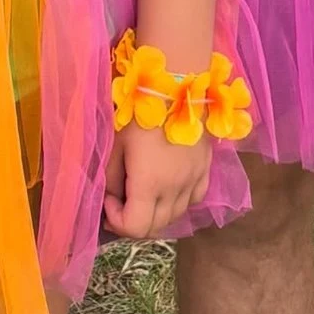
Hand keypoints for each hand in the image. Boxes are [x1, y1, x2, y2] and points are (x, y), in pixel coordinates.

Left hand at [103, 123, 212, 240]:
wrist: (176, 86)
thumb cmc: (139, 112)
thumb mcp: (115, 143)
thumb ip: (110, 177)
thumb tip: (112, 197)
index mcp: (150, 183)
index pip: (135, 227)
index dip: (117, 221)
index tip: (109, 199)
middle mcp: (175, 189)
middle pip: (155, 228)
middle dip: (133, 220)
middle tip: (120, 201)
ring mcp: (194, 181)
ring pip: (174, 217)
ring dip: (154, 214)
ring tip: (141, 194)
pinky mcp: (205, 171)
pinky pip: (192, 201)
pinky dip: (177, 203)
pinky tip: (166, 188)